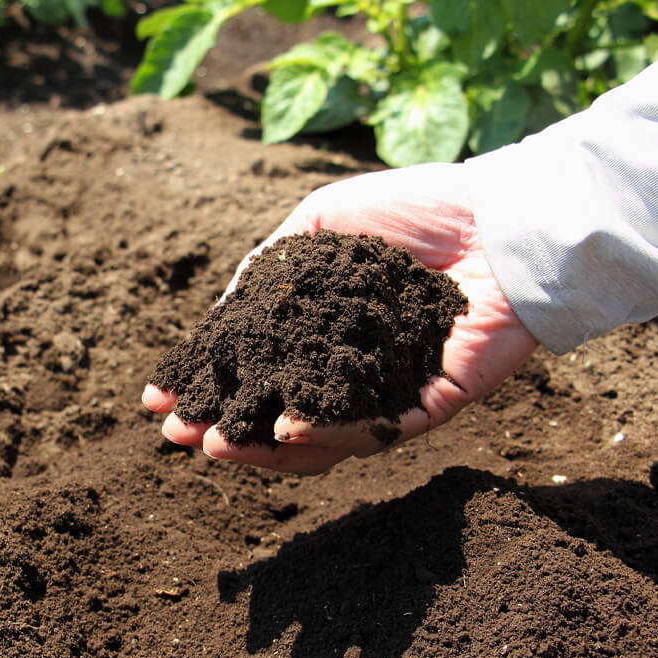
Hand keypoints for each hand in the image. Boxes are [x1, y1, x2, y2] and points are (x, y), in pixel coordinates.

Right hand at [143, 163, 537, 473]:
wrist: (500, 213)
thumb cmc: (416, 209)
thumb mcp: (320, 224)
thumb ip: (269, 269)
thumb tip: (222, 318)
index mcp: (321, 330)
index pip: (255, 368)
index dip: (206, 383)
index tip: (157, 397)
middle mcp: (349, 368)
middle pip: (277, 413)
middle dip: (223, 428)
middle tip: (177, 435)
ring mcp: (387, 392)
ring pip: (318, 439)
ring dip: (262, 448)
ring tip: (218, 445)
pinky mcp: (429, 406)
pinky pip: (373, 432)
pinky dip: (326, 435)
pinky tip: (283, 431)